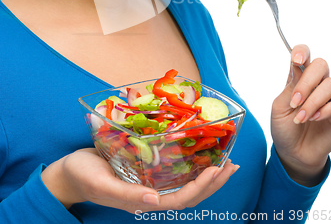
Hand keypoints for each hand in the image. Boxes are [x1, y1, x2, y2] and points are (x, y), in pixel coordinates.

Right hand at [41, 148, 238, 212]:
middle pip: (189, 194)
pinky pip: (173, 173)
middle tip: (232, 165)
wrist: (69, 172)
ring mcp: (148, 185)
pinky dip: (189, 166)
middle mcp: (150, 195)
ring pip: (184, 185)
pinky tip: (197, 156)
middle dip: (212, 182)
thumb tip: (154, 203)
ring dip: (206, 176)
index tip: (217, 170)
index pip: (180, 200)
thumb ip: (128, 195)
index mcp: (142, 201)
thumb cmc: (84, 176)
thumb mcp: (103, 185)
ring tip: (224, 162)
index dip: (201, 187)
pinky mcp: (145, 173)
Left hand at [271, 45, 330, 185]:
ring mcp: (330, 97)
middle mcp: (316, 84)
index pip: (304, 55)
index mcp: (298, 78)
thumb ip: (290, 87)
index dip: (302, 52)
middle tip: (295, 100)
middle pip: (321, 65)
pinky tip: (315, 118)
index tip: (296, 60)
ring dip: (313, 101)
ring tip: (302, 117)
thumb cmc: (285, 128)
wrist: (293, 153)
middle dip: (307, 81)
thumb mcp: (280, 107)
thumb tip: (299, 67)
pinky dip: (327, 109)